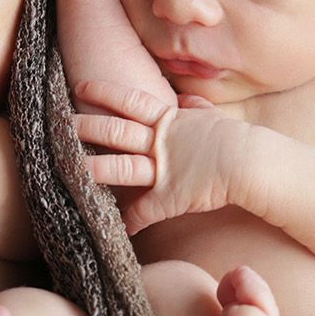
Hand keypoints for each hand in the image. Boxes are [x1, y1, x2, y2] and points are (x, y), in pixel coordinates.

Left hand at [72, 80, 256, 235]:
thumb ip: (196, 108)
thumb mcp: (213, 117)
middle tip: (62, 123)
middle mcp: (161, 142)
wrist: (252, 163)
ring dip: (94, 169)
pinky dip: (130, 221)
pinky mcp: (169, 197)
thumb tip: (187, 99)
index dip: (104, 93)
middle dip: (87, 126)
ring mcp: (163, 169)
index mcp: (170, 120)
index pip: (130, 101)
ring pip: (120, 168)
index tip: (82, 86)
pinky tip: (117, 229)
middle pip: (116, 131)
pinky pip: (143, 212)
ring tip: (71, 168)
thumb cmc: (237, 140)